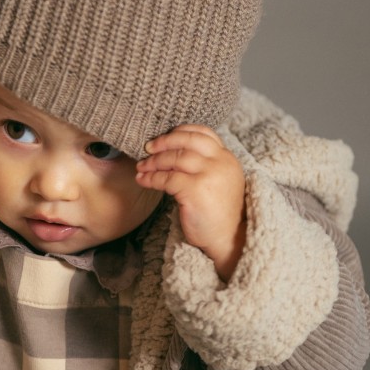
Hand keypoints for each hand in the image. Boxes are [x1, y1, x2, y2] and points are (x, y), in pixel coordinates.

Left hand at [136, 125, 245, 280]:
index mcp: (226, 158)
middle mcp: (220, 162)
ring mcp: (208, 175)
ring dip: (153, 162)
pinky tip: (143, 181)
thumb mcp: (219, 181)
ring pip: (174, 158)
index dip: (181, 131)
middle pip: (187, 141)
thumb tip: (173, 151)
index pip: (204, 133)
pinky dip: (152, 178)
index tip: (164, 137)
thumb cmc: (219, 212)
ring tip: (141, 167)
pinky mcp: (195, 190)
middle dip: (164, 142)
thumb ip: (206, 164)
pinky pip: (167, 178)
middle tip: (148, 148)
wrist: (228, 238)